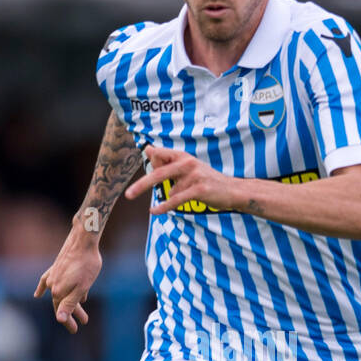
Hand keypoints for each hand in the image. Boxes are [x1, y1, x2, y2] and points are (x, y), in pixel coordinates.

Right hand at [34, 227, 102, 333]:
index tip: (75, 330)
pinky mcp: (55, 267)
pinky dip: (43, 288)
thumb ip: (70, 303)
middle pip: (60, 303)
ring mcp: (53, 275)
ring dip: (68, 301)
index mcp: (59, 291)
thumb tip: (59, 319)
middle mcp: (52, 284)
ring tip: (81, 307)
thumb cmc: (86, 264)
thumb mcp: (82, 287)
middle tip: (83, 322)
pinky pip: (46, 280)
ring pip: (58, 293)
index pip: (61, 311)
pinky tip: (38, 294)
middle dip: (72, 313)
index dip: (68, 321)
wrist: (83, 240)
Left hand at [125, 145, 241, 214]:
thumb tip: (148, 150)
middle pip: (158, 173)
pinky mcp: (199, 188)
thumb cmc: (207, 180)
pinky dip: (165, 207)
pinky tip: (155, 210)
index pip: (159, 155)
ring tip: (190, 196)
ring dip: (173, 200)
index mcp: (183, 156)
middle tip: (128, 195)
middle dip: (142, 185)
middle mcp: (187, 163)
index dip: (151, 160)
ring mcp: (193, 175)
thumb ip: (167, 162)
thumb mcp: (187, 169)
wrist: (232, 190)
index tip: (147, 160)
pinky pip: (176, 199)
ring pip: (171, 191)